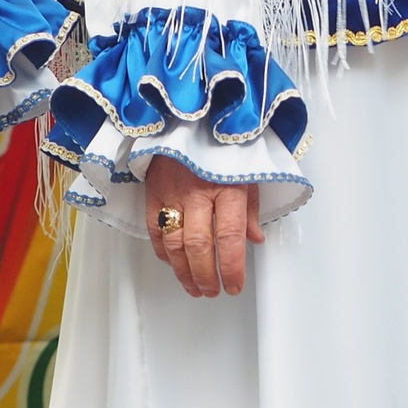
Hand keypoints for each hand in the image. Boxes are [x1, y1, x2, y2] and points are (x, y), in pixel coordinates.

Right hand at [144, 152, 264, 297]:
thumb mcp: (247, 171)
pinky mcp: (153, 192)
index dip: (231, 267)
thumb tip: (255, 239)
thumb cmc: (223, 145)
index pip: (229, 237)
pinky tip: (174, 264)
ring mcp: (172, 193)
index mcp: (227, 186)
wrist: (189, 117)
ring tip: (195, 287)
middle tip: (213, 291)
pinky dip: (164, 253)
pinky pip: (155, 231)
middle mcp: (198, 192)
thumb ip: (250, 208)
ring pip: (174, 244)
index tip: (234, 286)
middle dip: (206, 276)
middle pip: (199, 246)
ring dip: (184, 272)